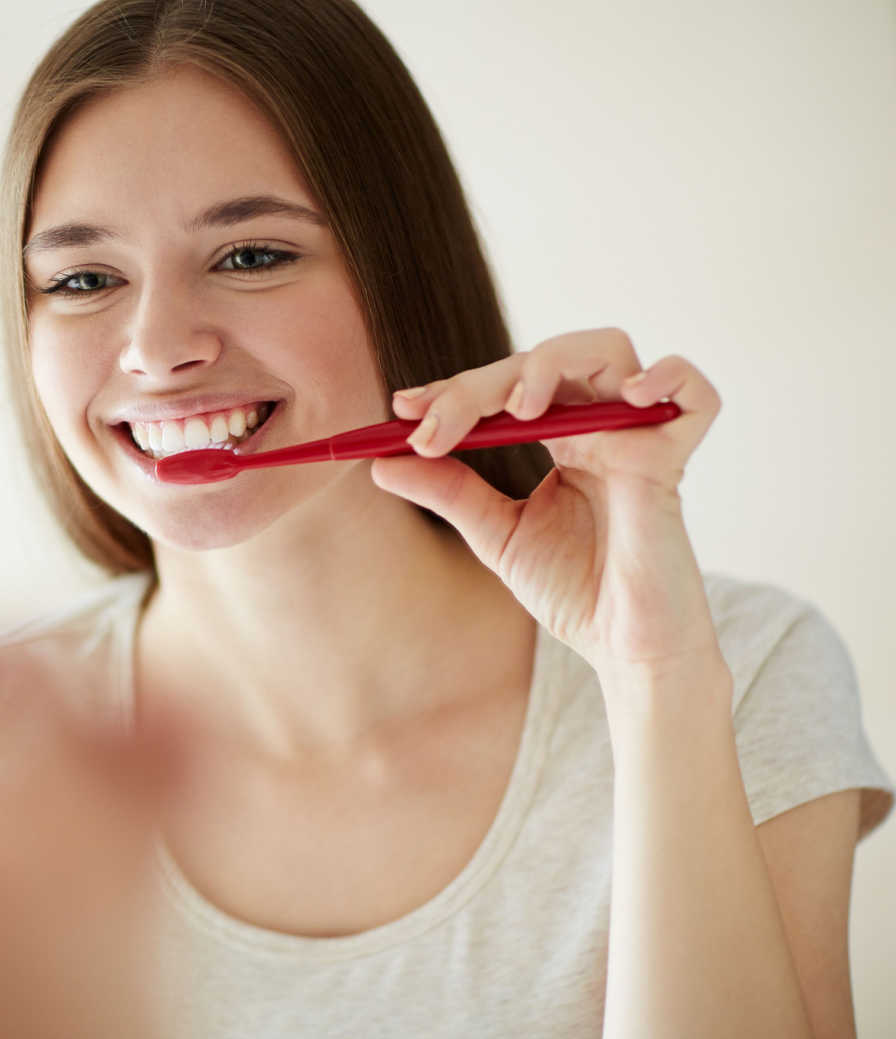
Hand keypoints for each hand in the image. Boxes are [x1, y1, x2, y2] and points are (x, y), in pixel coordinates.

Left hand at [370, 328, 723, 682]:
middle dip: (478, 386)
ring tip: (518, 409)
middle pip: (543, 361)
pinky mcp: (673, 462)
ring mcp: (637, 437)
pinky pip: (695, 396)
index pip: (505, 386)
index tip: (402, 409)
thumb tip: (382, 462)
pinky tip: (627, 396)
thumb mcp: (495, 534)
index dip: (454, 389)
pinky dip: (668, 378)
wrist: (623, 649)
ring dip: (552, 363)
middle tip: (432, 427)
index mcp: (561, 437)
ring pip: (608, 351)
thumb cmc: (573, 590)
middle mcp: (599, 426)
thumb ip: (447, 492)